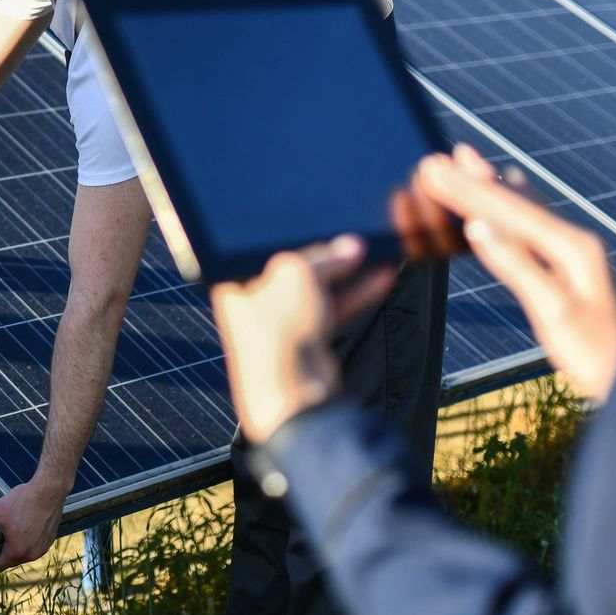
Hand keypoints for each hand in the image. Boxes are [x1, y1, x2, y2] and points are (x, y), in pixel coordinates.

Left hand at [0, 477, 66, 570]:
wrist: (50, 490)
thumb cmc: (24, 500)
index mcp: (17, 551)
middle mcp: (32, 554)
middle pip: (11, 560)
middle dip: (4, 549)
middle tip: (1, 531)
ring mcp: (43, 548)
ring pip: (25, 553)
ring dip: (18, 545)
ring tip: (14, 526)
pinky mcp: (51, 540)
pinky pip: (36, 546)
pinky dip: (30, 539)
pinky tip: (27, 523)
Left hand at [211, 237, 397, 442]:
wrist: (293, 396)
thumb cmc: (278, 331)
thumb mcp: (296, 274)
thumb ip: (323, 257)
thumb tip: (350, 248)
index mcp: (232, 280)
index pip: (262, 245)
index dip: (289, 231)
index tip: (316, 218)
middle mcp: (251, 300)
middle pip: (292, 265)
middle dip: (325, 251)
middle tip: (351, 233)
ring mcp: (279, 322)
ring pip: (316, 286)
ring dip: (346, 270)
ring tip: (375, 249)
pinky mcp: (305, 340)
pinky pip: (332, 308)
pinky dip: (355, 294)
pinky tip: (382, 277)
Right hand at [416, 146, 615, 400]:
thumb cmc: (599, 355)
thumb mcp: (554, 313)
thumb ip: (516, 266)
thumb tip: (477, 227)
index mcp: (571, 247)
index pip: (506, 210)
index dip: (466, 190)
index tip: (431, 168)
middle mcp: (576, 240)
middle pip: (515, 203)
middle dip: (472, 181)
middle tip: (434, 161)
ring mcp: (579, 250)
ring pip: (525, 207)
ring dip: (492, 185)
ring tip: (470, 159)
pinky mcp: (576, 264)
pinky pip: (536, 220)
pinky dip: (517, 199)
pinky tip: (518, 187)